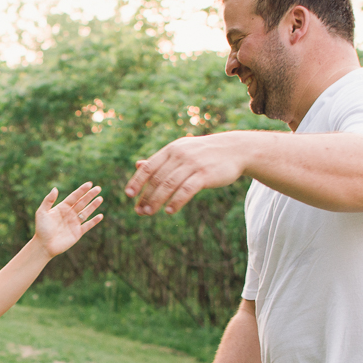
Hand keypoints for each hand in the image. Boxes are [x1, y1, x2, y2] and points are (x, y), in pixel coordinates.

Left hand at [32, 183, 103, 255]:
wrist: (44, 245)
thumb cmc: (41, 229)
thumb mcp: (42, 212)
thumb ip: (48, 200)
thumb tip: (55, 189)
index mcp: (62, 208)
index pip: (74, 197)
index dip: (81, 190)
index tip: (89, 184)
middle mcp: (69, 214)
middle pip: (82, 202)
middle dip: (90, 195)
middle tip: (98, 188)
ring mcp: (74, 223)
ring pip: (86, 212)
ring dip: (93, 206)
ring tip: (100, 198)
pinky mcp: (77, 233)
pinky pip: (88, 225)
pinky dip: (94, 221)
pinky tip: (100, 216)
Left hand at [125, 135, 246, 216]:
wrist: (234, 149)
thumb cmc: (204, 153)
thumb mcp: (181, 151)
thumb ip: (160, 160)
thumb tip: (138, 165)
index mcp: (171, 150)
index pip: (149, 166)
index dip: (137, 181)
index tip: (129, 195)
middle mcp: (180, 155)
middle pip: (157, 178)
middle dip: (146, 196)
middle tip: (139, 211)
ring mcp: (193, 164)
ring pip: (169, 185)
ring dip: (157, 201)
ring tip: (149, 213)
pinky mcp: (205, 174)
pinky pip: (187, 190)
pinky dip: (176, 201)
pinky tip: (169, 211)